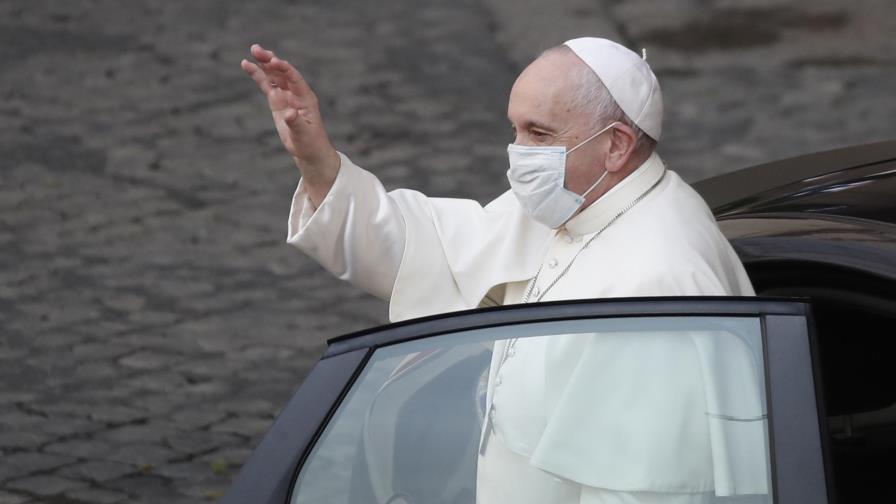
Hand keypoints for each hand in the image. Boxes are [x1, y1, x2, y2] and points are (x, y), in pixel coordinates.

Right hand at [241, 44, 338, 204]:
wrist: (309, 150)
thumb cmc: (310, 142)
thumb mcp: (304, 134)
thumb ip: (296, 123)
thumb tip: (289, 114)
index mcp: (305, 97)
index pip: (294, 78)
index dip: (284, 68)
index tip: (273, 61)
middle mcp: (295, 93)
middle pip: (282, 72)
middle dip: (270, 60)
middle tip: (256, 49)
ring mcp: (286, 95)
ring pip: (273, 76)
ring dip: (263, 64)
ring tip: (251, 52)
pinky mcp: (277, 101)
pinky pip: (266, 85)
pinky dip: (258, 75)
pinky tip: (247, 65)